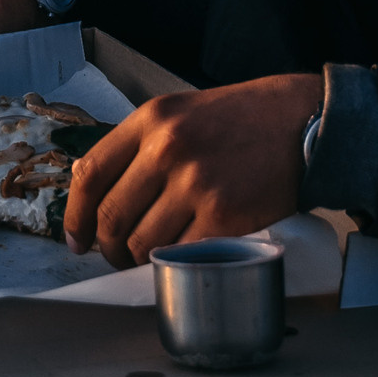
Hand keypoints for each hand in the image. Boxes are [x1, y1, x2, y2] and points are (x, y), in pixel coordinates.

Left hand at [64, 73, 321, 263]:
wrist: (301, 122)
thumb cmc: (239, 119)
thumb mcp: (180, 112)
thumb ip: (139, 144)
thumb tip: (95, 187)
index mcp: (151, 121)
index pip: (91, 175)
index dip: (75, 216)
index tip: (76, 239)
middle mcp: (168, 150)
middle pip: (112, 217)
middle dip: (107, 248)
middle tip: (115, 256)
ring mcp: (196, 184)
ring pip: (142, 243)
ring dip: (137, 261)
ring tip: (147, 259)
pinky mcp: (225, 216)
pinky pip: (181, 254)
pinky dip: (174, 264)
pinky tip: (179, 259)